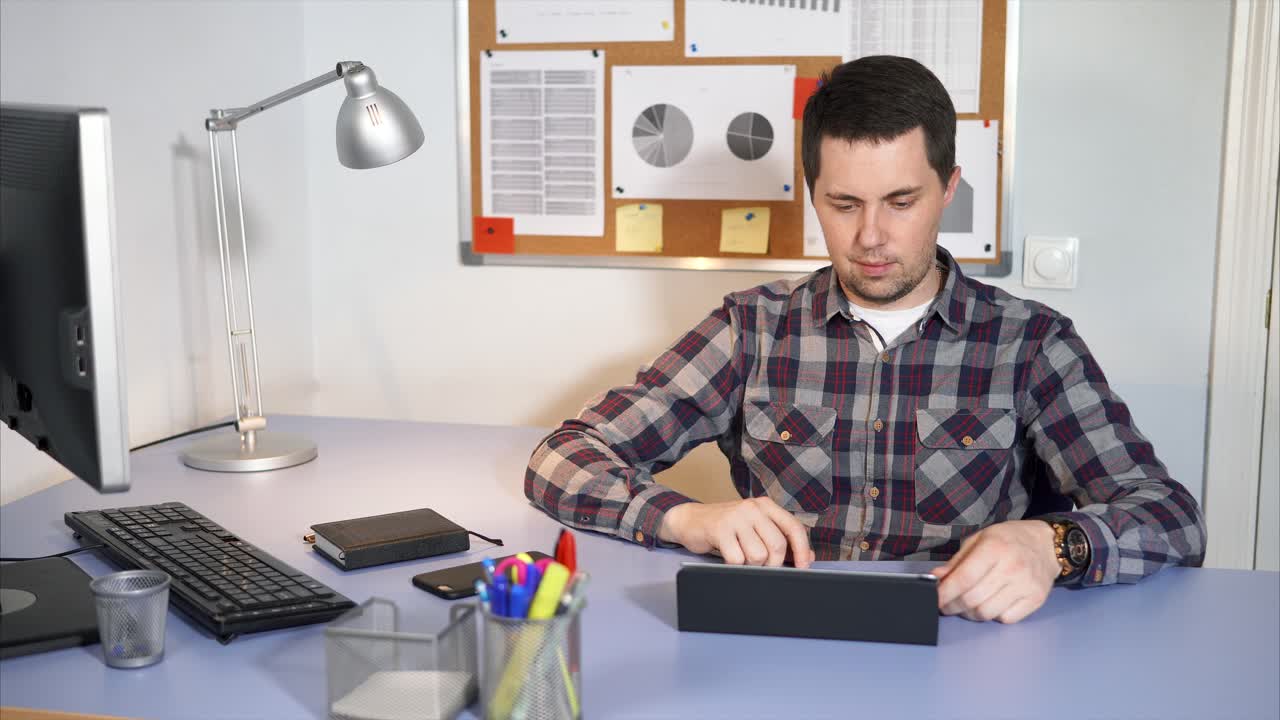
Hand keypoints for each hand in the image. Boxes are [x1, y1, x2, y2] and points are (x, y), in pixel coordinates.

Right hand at [659, 497, 813, 568]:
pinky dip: (734, 566)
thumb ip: (780, 539)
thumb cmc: (726, 528)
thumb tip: (807, 556)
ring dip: (750, 566)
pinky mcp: (719, 529)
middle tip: (761, 567)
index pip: (793, 527)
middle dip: (772, 564)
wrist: (690, 520)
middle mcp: (753, 508)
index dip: (801, 550)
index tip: (803, 567)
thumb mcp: (755, 528)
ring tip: (740, 558)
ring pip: (758, 555)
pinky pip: (737, 559)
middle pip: (776, 545)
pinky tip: (727, 558)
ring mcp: (735, 517)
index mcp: (766, 506)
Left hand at [930, 520, 1059, 623]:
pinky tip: (991, 604)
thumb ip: (957, 560)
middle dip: (954, 606)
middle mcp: (1012, 568)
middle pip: (973, 599)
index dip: (945, 592)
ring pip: (987, 613)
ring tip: (967, 606)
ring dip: (971, 614)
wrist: (1046, 545)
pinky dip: (994, 616)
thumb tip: (936, 577)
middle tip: (947, 605)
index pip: (964, 578)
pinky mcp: (1036, 599)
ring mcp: (1026, 585)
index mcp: (994, 548)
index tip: (935, 599)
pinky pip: (1006, 619)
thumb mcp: (979, 539)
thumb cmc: (1008, 540)